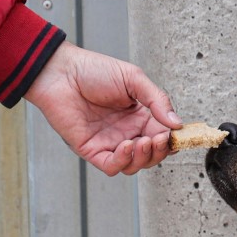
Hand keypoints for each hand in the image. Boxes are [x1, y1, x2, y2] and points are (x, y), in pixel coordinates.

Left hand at [24, 41, 181, 175]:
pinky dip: (123, 161)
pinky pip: (112, 166)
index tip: (177, 135)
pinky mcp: (91, 149)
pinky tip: (126, 144)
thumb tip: (177, 123)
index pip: (162, 136)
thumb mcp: (133, 79)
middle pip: (151, 155)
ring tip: (143, 142)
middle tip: (160, 139)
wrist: (59, 71)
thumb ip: (158, 100)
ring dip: (144, 158)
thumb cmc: (92, 70)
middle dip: (159, 151)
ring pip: (134, 165)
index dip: (171, 139)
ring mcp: (108, 142)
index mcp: (138, 117)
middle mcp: (125, 132)